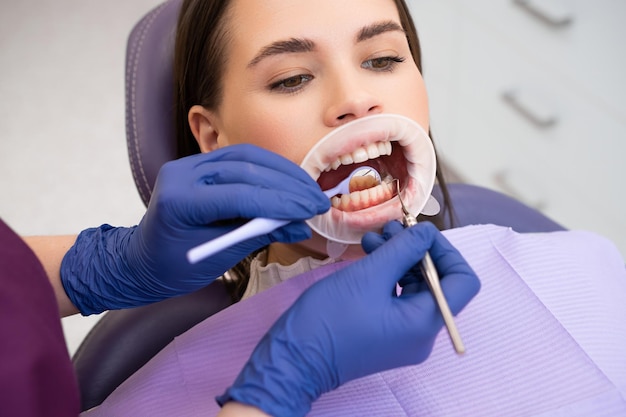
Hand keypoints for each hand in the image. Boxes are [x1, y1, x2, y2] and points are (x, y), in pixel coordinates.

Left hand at [61, 145, 329, 313]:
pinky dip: (270, 168)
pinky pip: (240, 157)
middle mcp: (182, 174)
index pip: (239, 195)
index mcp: (179, 202)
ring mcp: (189, 164)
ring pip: (247, 156)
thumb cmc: (175, 268)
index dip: (281, 202)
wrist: (141, 259)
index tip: (312, 210)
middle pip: (246, 169)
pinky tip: (290, 180)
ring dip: (283, 172)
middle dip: (288, 186)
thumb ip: (259, 236)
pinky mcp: (199, 163)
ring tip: (310, 190)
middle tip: (318, 201)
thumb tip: (301, 226)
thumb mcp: (219, 258)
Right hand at [217, 221, 479, 416]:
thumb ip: (403, 249)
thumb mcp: (370, 275)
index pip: (462, 281)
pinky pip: (398, 298)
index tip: (419, 233)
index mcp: (425, 323)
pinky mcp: (386, 333)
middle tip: (390, 228)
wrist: (294, 359)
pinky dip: (387, 274)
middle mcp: (422, 333)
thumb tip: (427, 232)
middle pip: (437, 282)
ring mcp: (403, 335)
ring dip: (398, 258)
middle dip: (415, 250)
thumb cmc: (330, 318)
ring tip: (374, 237)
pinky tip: (368, 254)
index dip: (445, 251)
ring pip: (415, 287)